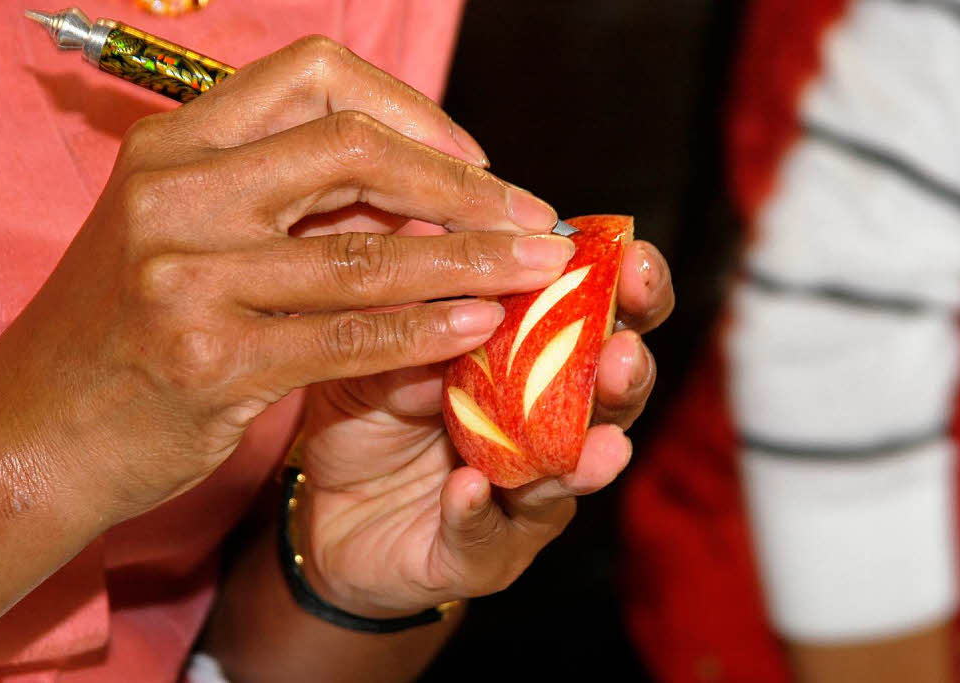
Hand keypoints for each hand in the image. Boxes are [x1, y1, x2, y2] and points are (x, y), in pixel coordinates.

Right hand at [0, 36, 569, 529]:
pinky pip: (346, 335)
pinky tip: (478, 325)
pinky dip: (423, 330)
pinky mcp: (208, 359)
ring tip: (537, 270)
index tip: (470, 160)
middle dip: (463, 186)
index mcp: (177, 144)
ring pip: (364, 253)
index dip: (412, 109)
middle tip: (533, 218)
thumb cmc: (126, 327)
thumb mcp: (189, 234)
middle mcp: (175, 192)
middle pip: (354, 148)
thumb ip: (290, 201)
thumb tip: (425, 193)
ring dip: (469, 260)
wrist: (35, 429)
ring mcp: (185, 275)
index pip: (316, 74)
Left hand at [297, 240, 671, 617]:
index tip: (631, 256)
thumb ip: (420, 311)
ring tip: (594, 443)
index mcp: (534, 361)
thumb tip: (447, 261)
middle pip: (610, 400)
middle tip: (624, 353)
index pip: (600, 318)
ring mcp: (521, 496)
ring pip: (570, 479)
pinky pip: (485, 535)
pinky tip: (468, 488)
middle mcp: (547, 428)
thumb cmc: (370, 414)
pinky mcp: (478, 554)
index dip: (627, 290)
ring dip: (583, 457)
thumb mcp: (384, 348)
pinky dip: (478, 512)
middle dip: (626, 375)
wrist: (328, 510)